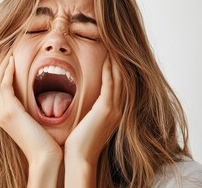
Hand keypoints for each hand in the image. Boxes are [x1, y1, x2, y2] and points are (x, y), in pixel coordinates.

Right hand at [0, 48, 61, 180]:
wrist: (45, 157)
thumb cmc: (45, 141)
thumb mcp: (33, 121)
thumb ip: (29, 108)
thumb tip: (37, 95)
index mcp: (3, 115)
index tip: (8, 56)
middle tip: (6, 47)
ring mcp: (1, 112)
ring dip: (1, 63)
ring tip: (9, 49)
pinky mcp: (9, 111)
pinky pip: (3, 85)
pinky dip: (6, 71)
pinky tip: (13, 61)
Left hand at [64, 55, 122, 186]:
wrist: (79, 157)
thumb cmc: (78, 141)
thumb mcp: (86, 120)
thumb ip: (88, 108)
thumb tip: (81, 97)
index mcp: (113, 110)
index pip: (118, 82)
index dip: (116, 66)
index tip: (110, 51)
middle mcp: (118, 108)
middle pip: (123, 77)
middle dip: (119, 60)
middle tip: (114, 42)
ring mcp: (114, 109)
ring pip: (120, 78)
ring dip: (116, 61)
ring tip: (112, 44)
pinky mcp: (107, 110)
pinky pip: (111, 85)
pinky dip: (110, 71)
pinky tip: (107, 59)